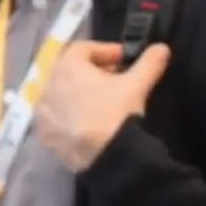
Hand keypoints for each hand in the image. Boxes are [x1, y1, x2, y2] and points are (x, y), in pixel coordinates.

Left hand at [34, 41, 170, 172]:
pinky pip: (56, 118)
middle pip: (69, 70)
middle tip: (114, 80)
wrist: (105, 157)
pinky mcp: (45, 135)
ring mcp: (43, 112)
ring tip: (100, 103)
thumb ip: (149, 62)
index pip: (83, 48)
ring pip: (60, 94)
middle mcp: (48, 85)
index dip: (105, 50)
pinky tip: (86, 124)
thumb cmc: (118, 113)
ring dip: (78, 93)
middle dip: (91, 71)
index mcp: (67, 67)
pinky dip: (69, 115)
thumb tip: (162, 48)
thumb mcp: (138, 85)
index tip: (123, 59)